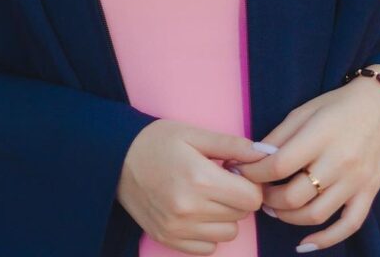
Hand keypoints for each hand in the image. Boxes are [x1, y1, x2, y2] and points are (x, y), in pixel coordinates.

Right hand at [116, 118, 269, 254]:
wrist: (116, 159)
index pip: (251, 197)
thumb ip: (231, 144)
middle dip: (236, 196)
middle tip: (220, 179)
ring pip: (227, 233)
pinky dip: (207, 232)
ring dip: (224, 216)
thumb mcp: (194, 133)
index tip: (236, 172)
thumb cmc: (157, 141)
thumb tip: (264, 153)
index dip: (249, 183)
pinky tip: (196, 210)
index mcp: (200, 178)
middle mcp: (190, 209)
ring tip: (206, 194)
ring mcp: (178, 228)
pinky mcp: (168, 239)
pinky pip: (207, 248)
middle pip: (241, 214)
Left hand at [225, 65, 379, 251]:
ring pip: (316, 215)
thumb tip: (254, 158)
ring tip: (274, 208)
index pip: (279, 165)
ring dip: (288, 217)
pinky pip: (348, 226)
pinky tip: (304, 244)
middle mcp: (339, 161)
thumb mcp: (305, 110)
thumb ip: (280, 135)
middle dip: (268, 198)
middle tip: (257, 192)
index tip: (240, 171)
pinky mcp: (369, 193)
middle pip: (295, 196)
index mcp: (320, 135)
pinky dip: (325, 240)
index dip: (254, 173)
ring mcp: (356, 181)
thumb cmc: (339, 104)